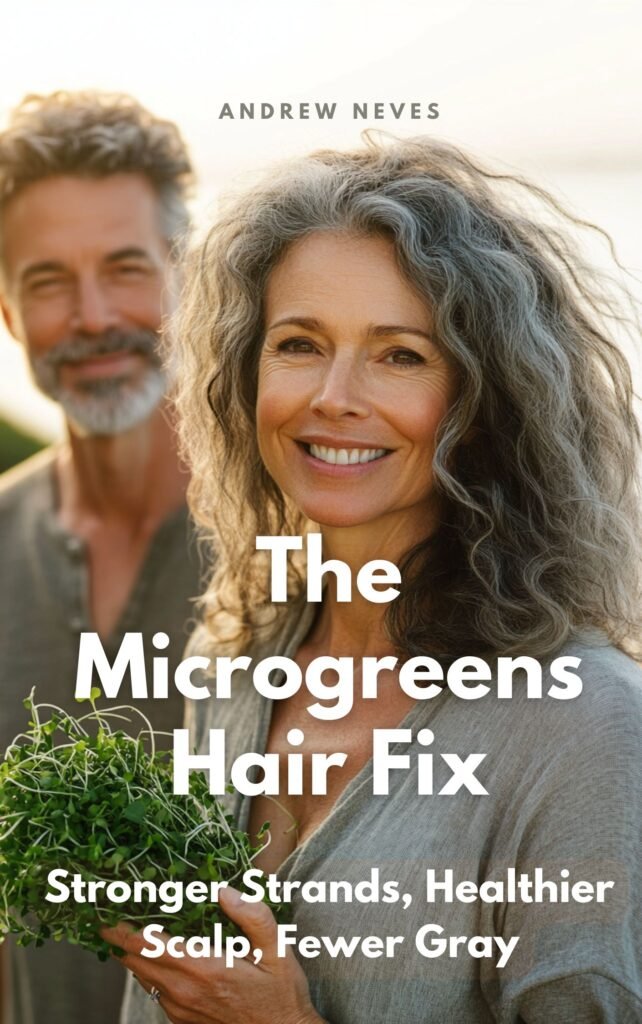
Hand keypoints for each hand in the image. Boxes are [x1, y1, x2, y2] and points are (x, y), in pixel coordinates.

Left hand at [101, 887, 324, 1023]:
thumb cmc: (281, 993)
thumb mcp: (277, 950)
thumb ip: (252, 916)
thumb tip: (224, 891)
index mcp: (203, 968)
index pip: (145, 944)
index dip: (120, 926)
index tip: (105, 906)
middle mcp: (184, 990)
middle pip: (134, 959)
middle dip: (119, 935)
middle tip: (114, 908)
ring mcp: (180, 1008)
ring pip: (141, 975)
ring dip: (132, 952)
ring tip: (133, 926)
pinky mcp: (182, 1019)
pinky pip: (155, 990)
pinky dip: (149, 969)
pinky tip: (161, 953)